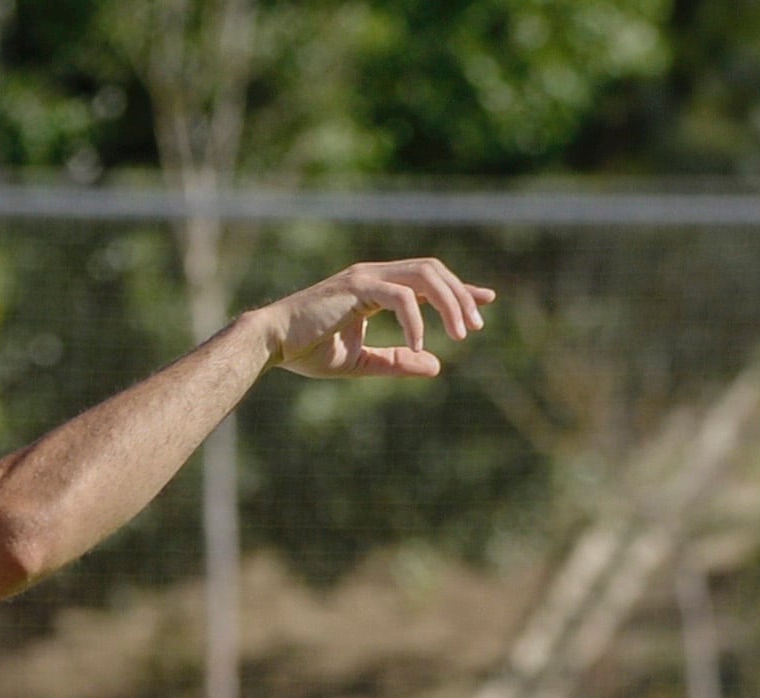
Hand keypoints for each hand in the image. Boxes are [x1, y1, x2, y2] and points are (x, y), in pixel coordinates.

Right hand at [259, 259, 492, 379]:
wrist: (273, 343)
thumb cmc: (309, 351)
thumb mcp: (363, 362)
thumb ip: (397, 361)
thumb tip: (435, 366)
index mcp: (376, 288)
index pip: (427, 280)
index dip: (459, 289)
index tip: (486, 300)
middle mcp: (373, 275)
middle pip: (432, 270)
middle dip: (460, 295)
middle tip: (475, 328)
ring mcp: (365, 277)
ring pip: (424, 276)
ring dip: (448, 304)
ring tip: (460, 335)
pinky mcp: (356, 287)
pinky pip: (401, 298)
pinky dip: (416, 321)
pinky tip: (419, 344)